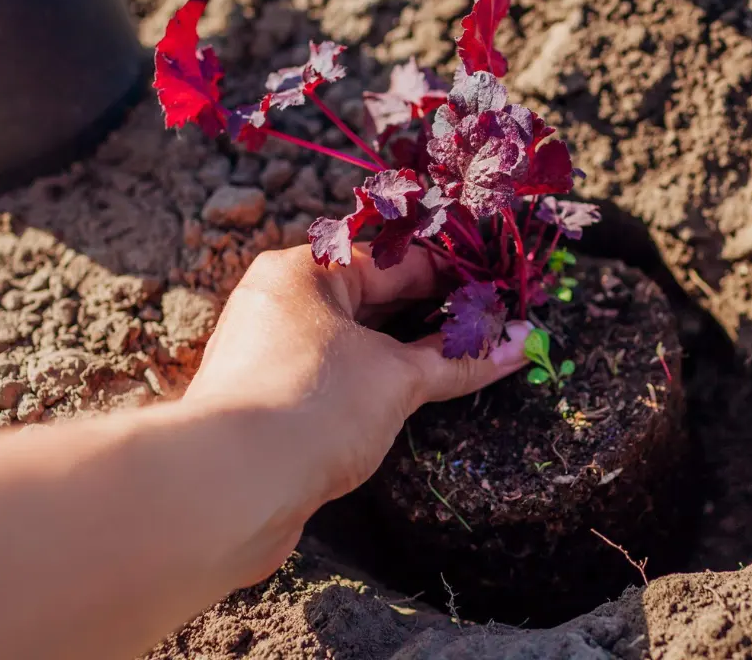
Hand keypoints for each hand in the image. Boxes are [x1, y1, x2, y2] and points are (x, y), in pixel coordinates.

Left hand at [185, 243, 531, 509]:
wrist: (229, 490)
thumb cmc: (316, 406)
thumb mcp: (398, 377)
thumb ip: (460, 360)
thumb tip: (522, 343)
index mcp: (304, 273)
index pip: (394, 261)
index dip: (452, 276)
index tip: (499, 290)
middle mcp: (284, 304)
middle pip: (375, 298)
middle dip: (435, 315)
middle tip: (496, 325)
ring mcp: (274, 352)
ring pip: (359, 341)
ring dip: (411, 351)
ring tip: (471, 358)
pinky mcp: (273, 401)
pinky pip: (341, 376)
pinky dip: (381, 381)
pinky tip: (422, 393)